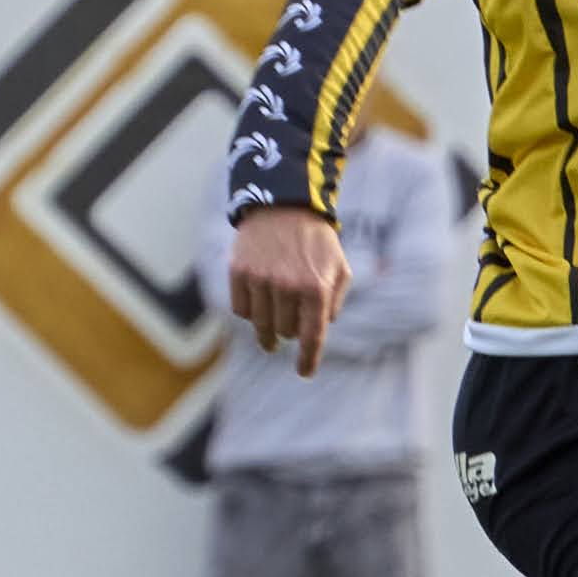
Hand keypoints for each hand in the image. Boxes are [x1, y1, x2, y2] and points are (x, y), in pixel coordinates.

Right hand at [230, 205, 350, 368]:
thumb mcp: (339, 267)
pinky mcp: (238, 272)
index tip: (304, 373)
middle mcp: (287, 286)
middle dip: (291, 328)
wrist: (283, 203)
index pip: (312, 336)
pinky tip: (259, 296)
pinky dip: (250, 310)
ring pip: (261, 324)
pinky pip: (241, 310)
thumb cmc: (316, 240)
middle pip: (285, 332)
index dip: (308, 360)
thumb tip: (322, 328)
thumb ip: (336, 301)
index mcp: (316, 288)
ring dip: (268, 326)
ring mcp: (260, 279)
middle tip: (293, 314)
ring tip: (273, 322)